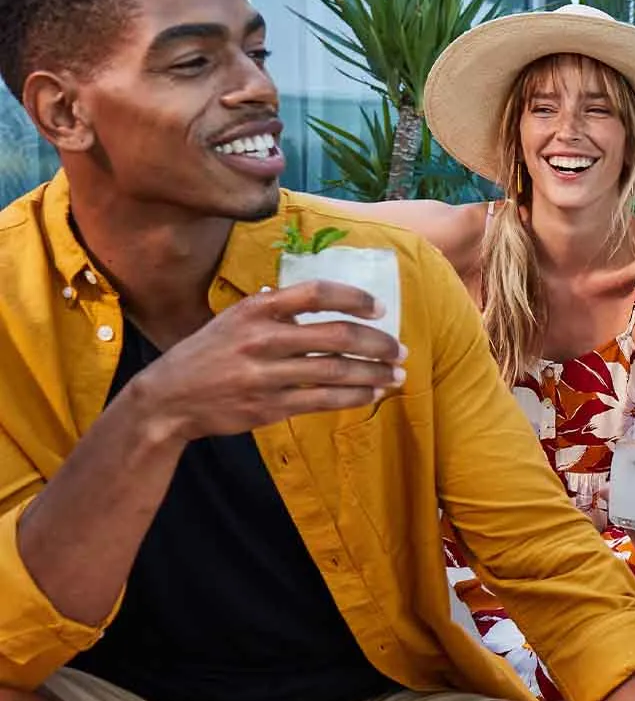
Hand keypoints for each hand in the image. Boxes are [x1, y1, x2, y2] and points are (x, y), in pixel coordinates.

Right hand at [134, 279, 405, 440]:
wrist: (168, 399)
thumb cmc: (208, 354)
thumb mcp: (234, 318)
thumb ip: (275, 309)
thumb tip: (322, 302)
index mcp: (256, 309)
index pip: (316, 293)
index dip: (355, 298)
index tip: (379, 309)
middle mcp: (263, 338)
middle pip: (337, 336)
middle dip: (377, 343)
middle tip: (400, 350)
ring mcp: (266, 375)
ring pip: (336, 372)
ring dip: (375, 373)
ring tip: (397, 375)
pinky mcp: (269, 407)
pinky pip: (323, 401)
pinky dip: (355, 397)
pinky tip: (372, 394)